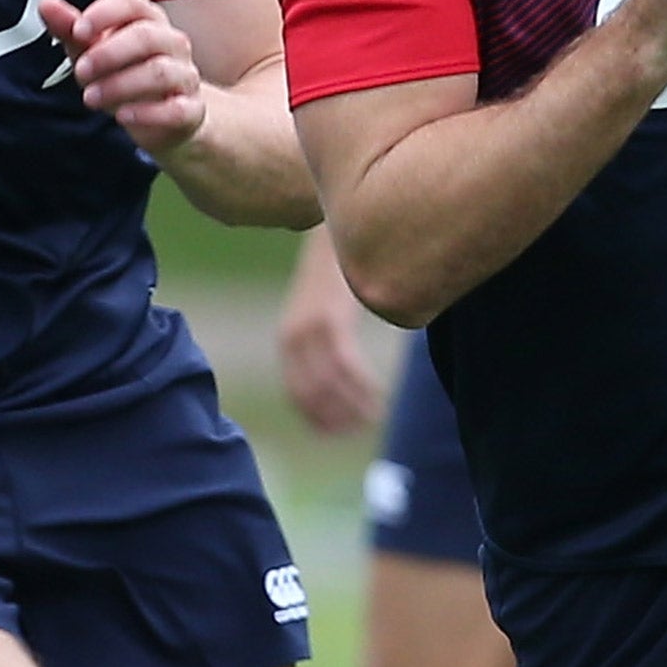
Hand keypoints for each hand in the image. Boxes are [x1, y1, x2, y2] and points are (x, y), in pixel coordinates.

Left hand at [42, 0, 206, 156]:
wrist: (165, 118)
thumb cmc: (125, 75)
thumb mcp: (93, 52)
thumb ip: (71, 29)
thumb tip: (46, 5)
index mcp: (148, 20)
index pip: (131, 3)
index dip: (104, 14)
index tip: (78, 31)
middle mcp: (171, 42)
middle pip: (147, 36)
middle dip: (109, 54)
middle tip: (81, 72)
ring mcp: (185, 75)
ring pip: (160, 71)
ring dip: (120, 85)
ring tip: (90, 98)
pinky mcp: (190, 109)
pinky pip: (176, 109)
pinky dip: (147, 113)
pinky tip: (122, 117)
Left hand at [279, 230, 384, 434]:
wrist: (337, 232)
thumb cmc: (338, 273)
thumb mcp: (322, 310)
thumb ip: (325, 339)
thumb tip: (341, 371)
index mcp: (288, 340)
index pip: (296, 394)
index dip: (316, 419)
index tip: (339, 434)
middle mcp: (292, 338)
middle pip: (312, 395)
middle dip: (336, 418)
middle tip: (362, 429)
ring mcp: (310, 329)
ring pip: (330, 386)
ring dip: (353, 407)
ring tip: (374, 417)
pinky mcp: (330, 320)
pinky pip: (346, 367)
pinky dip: (362, 388)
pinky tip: (378, 398)